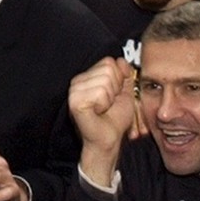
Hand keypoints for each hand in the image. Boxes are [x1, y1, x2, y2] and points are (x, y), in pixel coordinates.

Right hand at [67, 58, 136, 187]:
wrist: (108, 140)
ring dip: (109, 98)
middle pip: (108, 69)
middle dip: (115, 88)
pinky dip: (104, 104)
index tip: (113, 95)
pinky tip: (97, 112)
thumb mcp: (124, 92)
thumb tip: (121, 60)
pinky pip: (99, 92)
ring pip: (105, 81)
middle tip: (108, 104)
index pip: (109, 62)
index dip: (118, 79)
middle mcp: (78, 81)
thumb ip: (124, 75)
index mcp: (87, 77)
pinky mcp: (75, 101)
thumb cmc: (114, 119)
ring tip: (103, 108)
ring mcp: (74, 91)